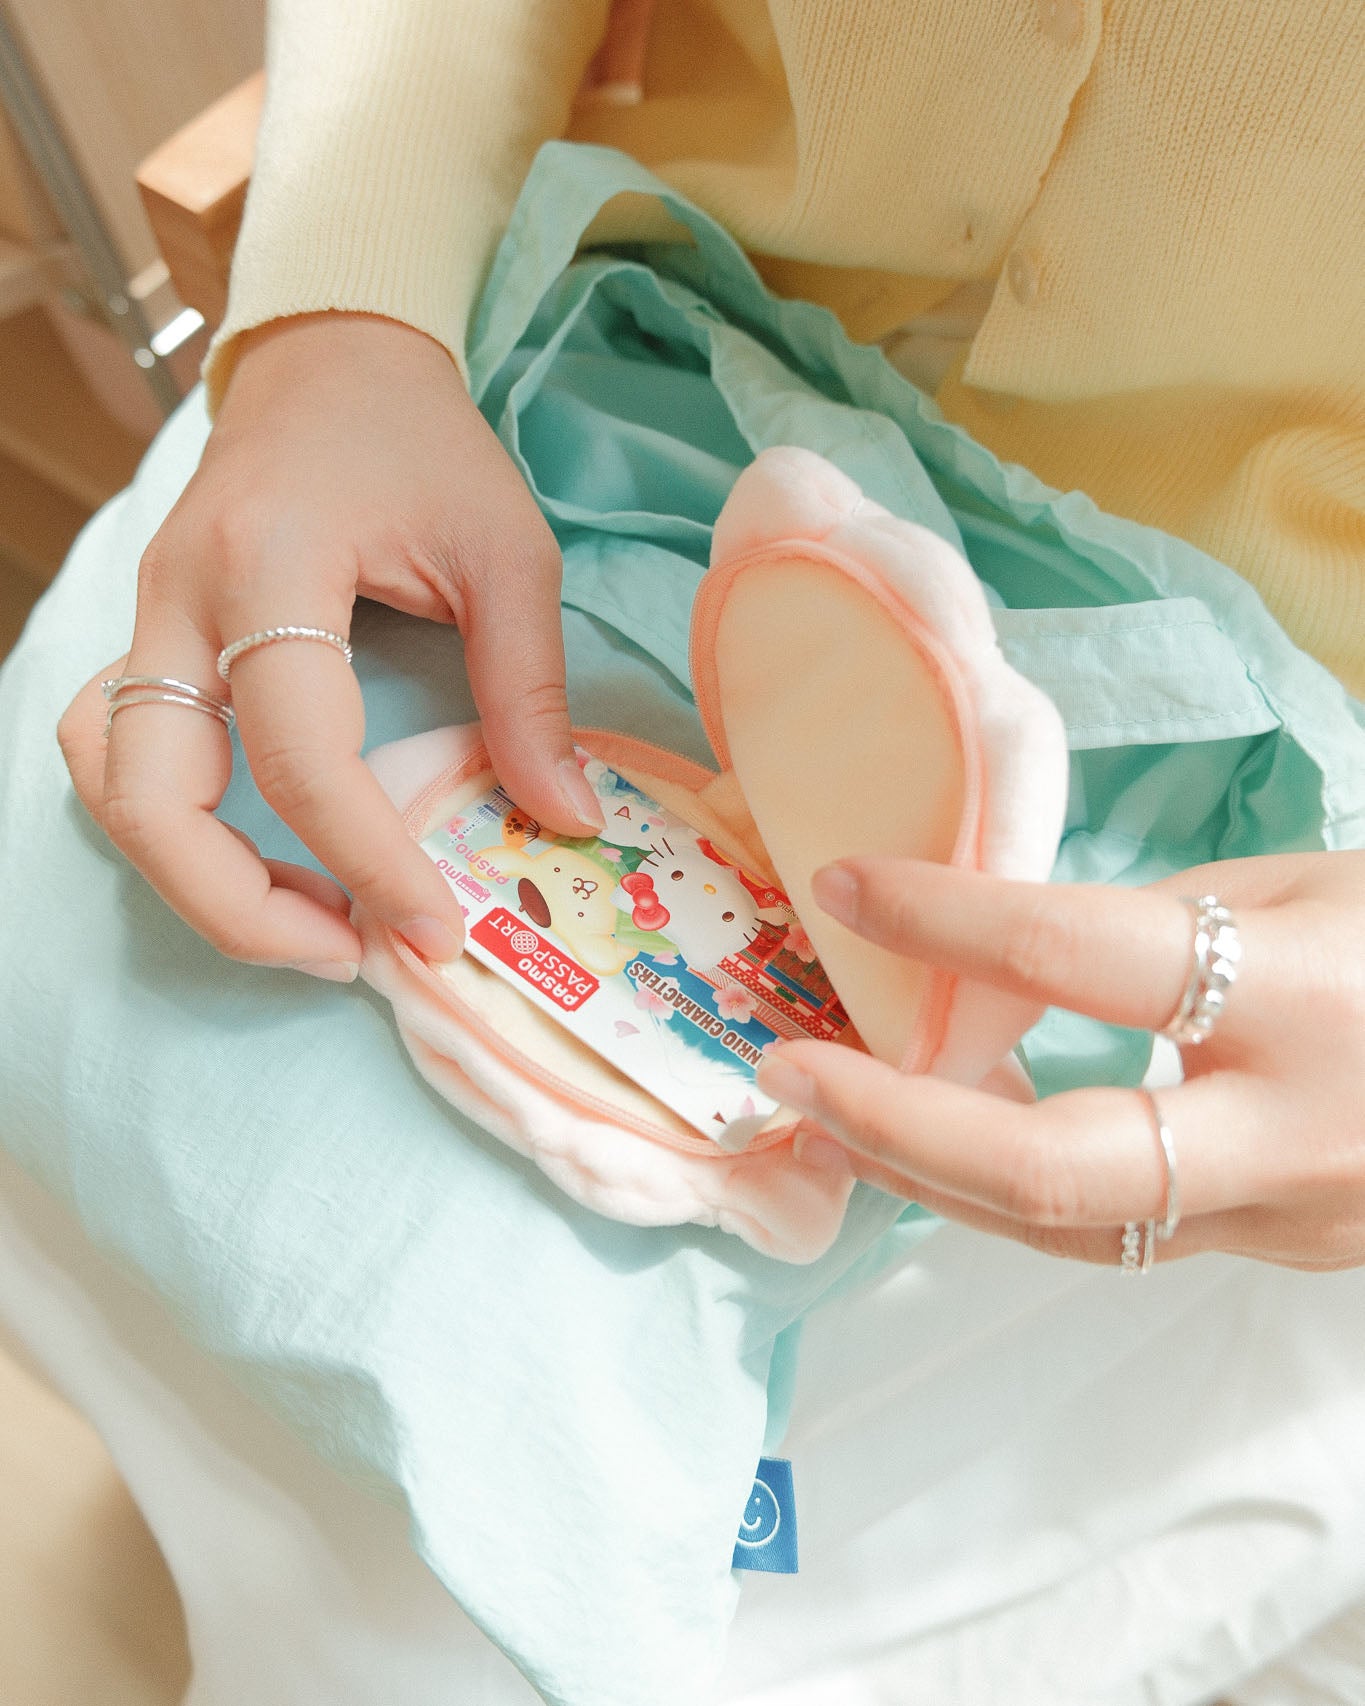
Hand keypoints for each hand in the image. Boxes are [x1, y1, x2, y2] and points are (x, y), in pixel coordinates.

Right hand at [58, 312, 601, 980]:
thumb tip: (566, 822)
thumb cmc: (423, 445)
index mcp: (273, 564)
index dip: (366, 860)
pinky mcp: (145, 637)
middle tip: (349, 952)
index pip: (298, 754)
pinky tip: (258, 855)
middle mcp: (180, 599)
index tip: (437, 929)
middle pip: (147, 797)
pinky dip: (173, 828)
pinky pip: (116, 756)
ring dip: (194, 879)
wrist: (330, 361)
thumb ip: (531, 690)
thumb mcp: (509, 552)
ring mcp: (144, 618)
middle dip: (239, 908)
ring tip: (309, 920)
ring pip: (110, 786)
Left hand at [757, 851, 1364, 1270]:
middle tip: (788, 1070)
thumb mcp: (1320, 886)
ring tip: (828, 1112)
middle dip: (897, 1123)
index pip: (1086, 957)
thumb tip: (1011, 951)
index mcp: (1311, 997)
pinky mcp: (1279, 1255)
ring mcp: (1289, 1220)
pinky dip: (1012, 1190)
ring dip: (929, 1173)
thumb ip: (1171, 924)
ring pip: (1067, 1227)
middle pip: (1055, 1169)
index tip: (845, 883)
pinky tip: (941, 1143)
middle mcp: (1297, 1134)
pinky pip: (1115, 1233)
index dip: (948, 919)